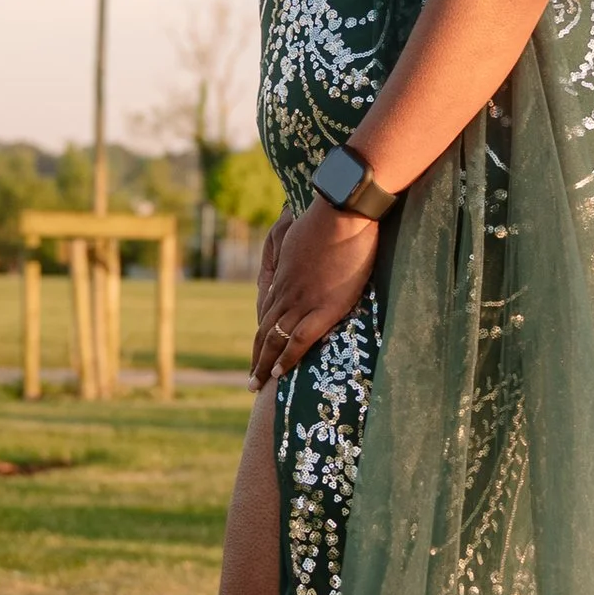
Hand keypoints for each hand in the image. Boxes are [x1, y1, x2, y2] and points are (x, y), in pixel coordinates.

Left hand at [251, 199, 379, 386]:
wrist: (342, 211)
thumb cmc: (329, 214)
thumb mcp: (305, 229)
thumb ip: (300, 241)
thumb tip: (294, 233)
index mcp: (284, 275)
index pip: (267, 310)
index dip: (261, 333)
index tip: (258, 350)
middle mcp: (287, 291)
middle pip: (265, 330)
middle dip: (257, 355)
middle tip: (251, 378)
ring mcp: (302, 300)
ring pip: (275, 339)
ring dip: (264, 364)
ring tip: (257, 384)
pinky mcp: (323, 307)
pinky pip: (299, 339)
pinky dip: (287, 358)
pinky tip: (279, 373)